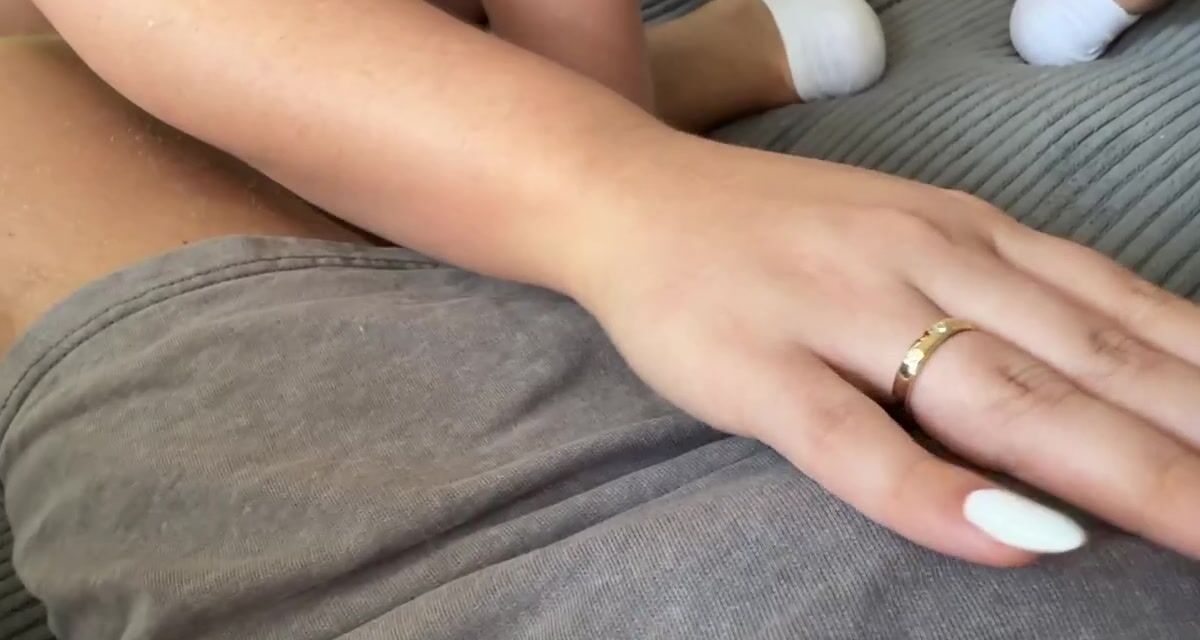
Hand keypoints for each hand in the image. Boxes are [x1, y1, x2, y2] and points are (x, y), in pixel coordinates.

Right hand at [568, 136, 1199, 565]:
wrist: (631, 193)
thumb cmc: (775, 232)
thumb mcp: (905, 236)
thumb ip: (996, 297)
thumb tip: (1107, 370)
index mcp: (969, 234)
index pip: (1122, 312)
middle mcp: (926, 262)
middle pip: (1088, 363)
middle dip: (1198, 443)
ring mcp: (840, 313)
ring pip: (1000, 398)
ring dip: (1120, 470)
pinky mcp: (758, 368)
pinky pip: (852, 440)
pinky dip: (934, 492)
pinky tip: (1013, 536)